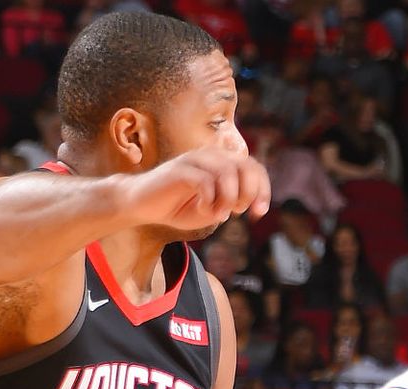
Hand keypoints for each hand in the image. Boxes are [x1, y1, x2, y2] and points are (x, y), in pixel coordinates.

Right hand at [124, 150, 270, 230]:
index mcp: (221, 163)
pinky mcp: (179, 170)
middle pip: (245, 167)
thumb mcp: (213, 208)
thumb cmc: (179, 206)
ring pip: (227, 173)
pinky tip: (204, 210)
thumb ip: (232, 203)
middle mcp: (210, 156)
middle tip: (237, 212)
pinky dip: (210, 201)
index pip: (254, 167)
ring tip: (219, 214)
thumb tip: (250, 201)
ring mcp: (193, 160)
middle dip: (248, 194)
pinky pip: (205, 182)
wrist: (143, 205)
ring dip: (229, 199)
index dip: (263, 190)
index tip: (259, 213)